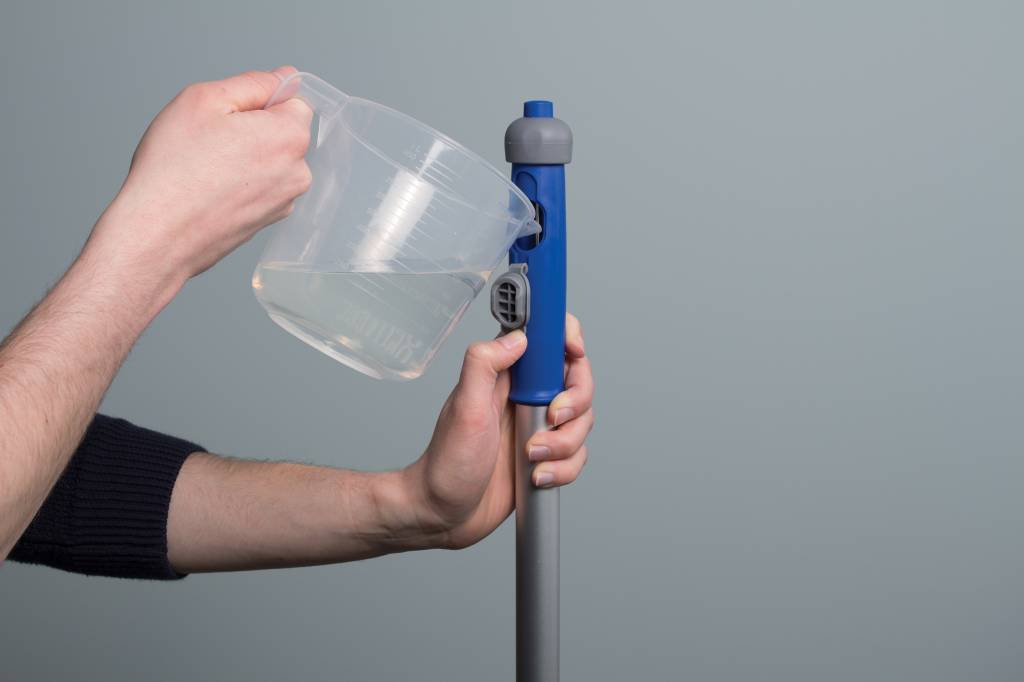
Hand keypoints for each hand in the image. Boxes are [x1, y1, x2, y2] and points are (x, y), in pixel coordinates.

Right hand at [88, 67, 312, 286]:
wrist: (159, 234)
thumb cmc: (175, 169)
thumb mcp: (205, 100)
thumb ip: (253, 84)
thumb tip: (283, 78)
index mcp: (290, 137)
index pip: (293, 101)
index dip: (259, 101)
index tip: (228, 114)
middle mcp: (298, 172)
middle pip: (282, 133)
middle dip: (252, 130)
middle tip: (209, 141)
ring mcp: (285, 202)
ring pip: (270, 162)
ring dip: (244, 158)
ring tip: (206, 168)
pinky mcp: (268, 221)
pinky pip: (259, 188)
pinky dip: (239, 184)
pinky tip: (209, 189)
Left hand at [400, 314, 593, 549]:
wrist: (444, 513)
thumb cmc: (447, 463)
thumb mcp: (464, 407)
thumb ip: (484, 364)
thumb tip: (518, 337)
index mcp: (507, 375)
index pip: (547, 340)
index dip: (568, 337)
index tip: (573, 351)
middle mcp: (527, 396)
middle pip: (578, 381)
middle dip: (575, 403)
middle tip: (551, 418)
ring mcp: (538, 426)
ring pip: (582, 422)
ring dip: (565, 444)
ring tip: (531, 457)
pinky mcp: (547, 455)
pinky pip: (577, 455)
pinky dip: (563, 468)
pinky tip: (536, 476)